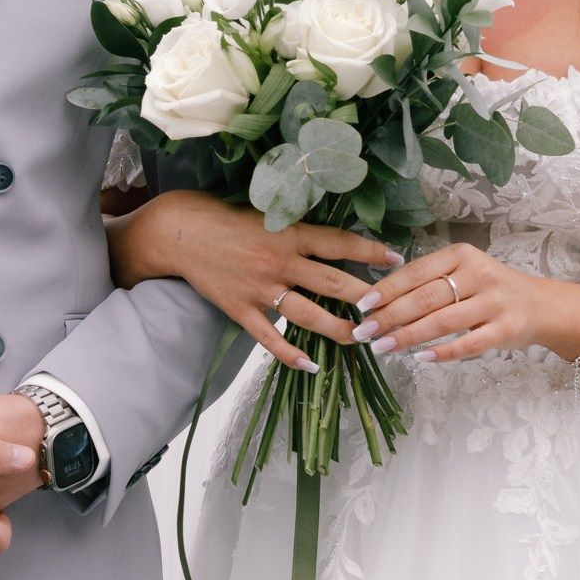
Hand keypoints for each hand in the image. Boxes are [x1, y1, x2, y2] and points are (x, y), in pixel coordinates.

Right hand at [107, 189, 399, 374]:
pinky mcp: (241, 309)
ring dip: (337, 329)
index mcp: (289, 233)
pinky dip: (290, 354)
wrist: (181, 232)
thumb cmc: (228, 218)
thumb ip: (300, 229)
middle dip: (365, 299)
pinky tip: (312, 365)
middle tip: (390, 310)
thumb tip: (337, 238)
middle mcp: (279, 261)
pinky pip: (270, 338)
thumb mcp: (269, 213)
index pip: (340, 243)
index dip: (371, 252)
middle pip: (333, 283)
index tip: (398, 259)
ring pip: (308, 314)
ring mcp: (260, 288)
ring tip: (360, 338)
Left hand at [356, 243, 579, 365]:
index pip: (415, 272)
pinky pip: (468, 344)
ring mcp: (493, 303)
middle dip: (389, 316)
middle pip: (424, 298)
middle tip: (364, 332)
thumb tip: (381, 300)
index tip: (362, 306)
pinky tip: (420, 358)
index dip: (386, 289)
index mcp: (462, 256)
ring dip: (407, 336)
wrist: (542, 306)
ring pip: (441, 322)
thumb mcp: (464, 273)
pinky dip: (442, 352)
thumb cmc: (493, 290)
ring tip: (383, 347)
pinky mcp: (505, 330)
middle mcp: (478, 275)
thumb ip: (431, 281)